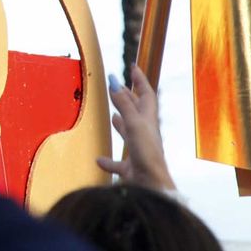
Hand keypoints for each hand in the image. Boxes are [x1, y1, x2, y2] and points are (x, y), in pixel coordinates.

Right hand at [96, 65, 175, 190]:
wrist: (151, 185)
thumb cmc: (146, 153)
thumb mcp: (134, 124)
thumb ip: (123, 104)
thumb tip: (114, 81)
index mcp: (148, 121)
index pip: (146, 95)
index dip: (140, 80)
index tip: (133, 66)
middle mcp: (144, 134)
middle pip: (137, 112)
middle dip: (128, 98)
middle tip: (118, 86)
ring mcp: (138, 150)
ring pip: (128, 133)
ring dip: (120, 123)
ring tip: (112, 116)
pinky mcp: (131, 167)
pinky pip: (118, 162)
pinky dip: (108, 160)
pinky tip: (99, 159)